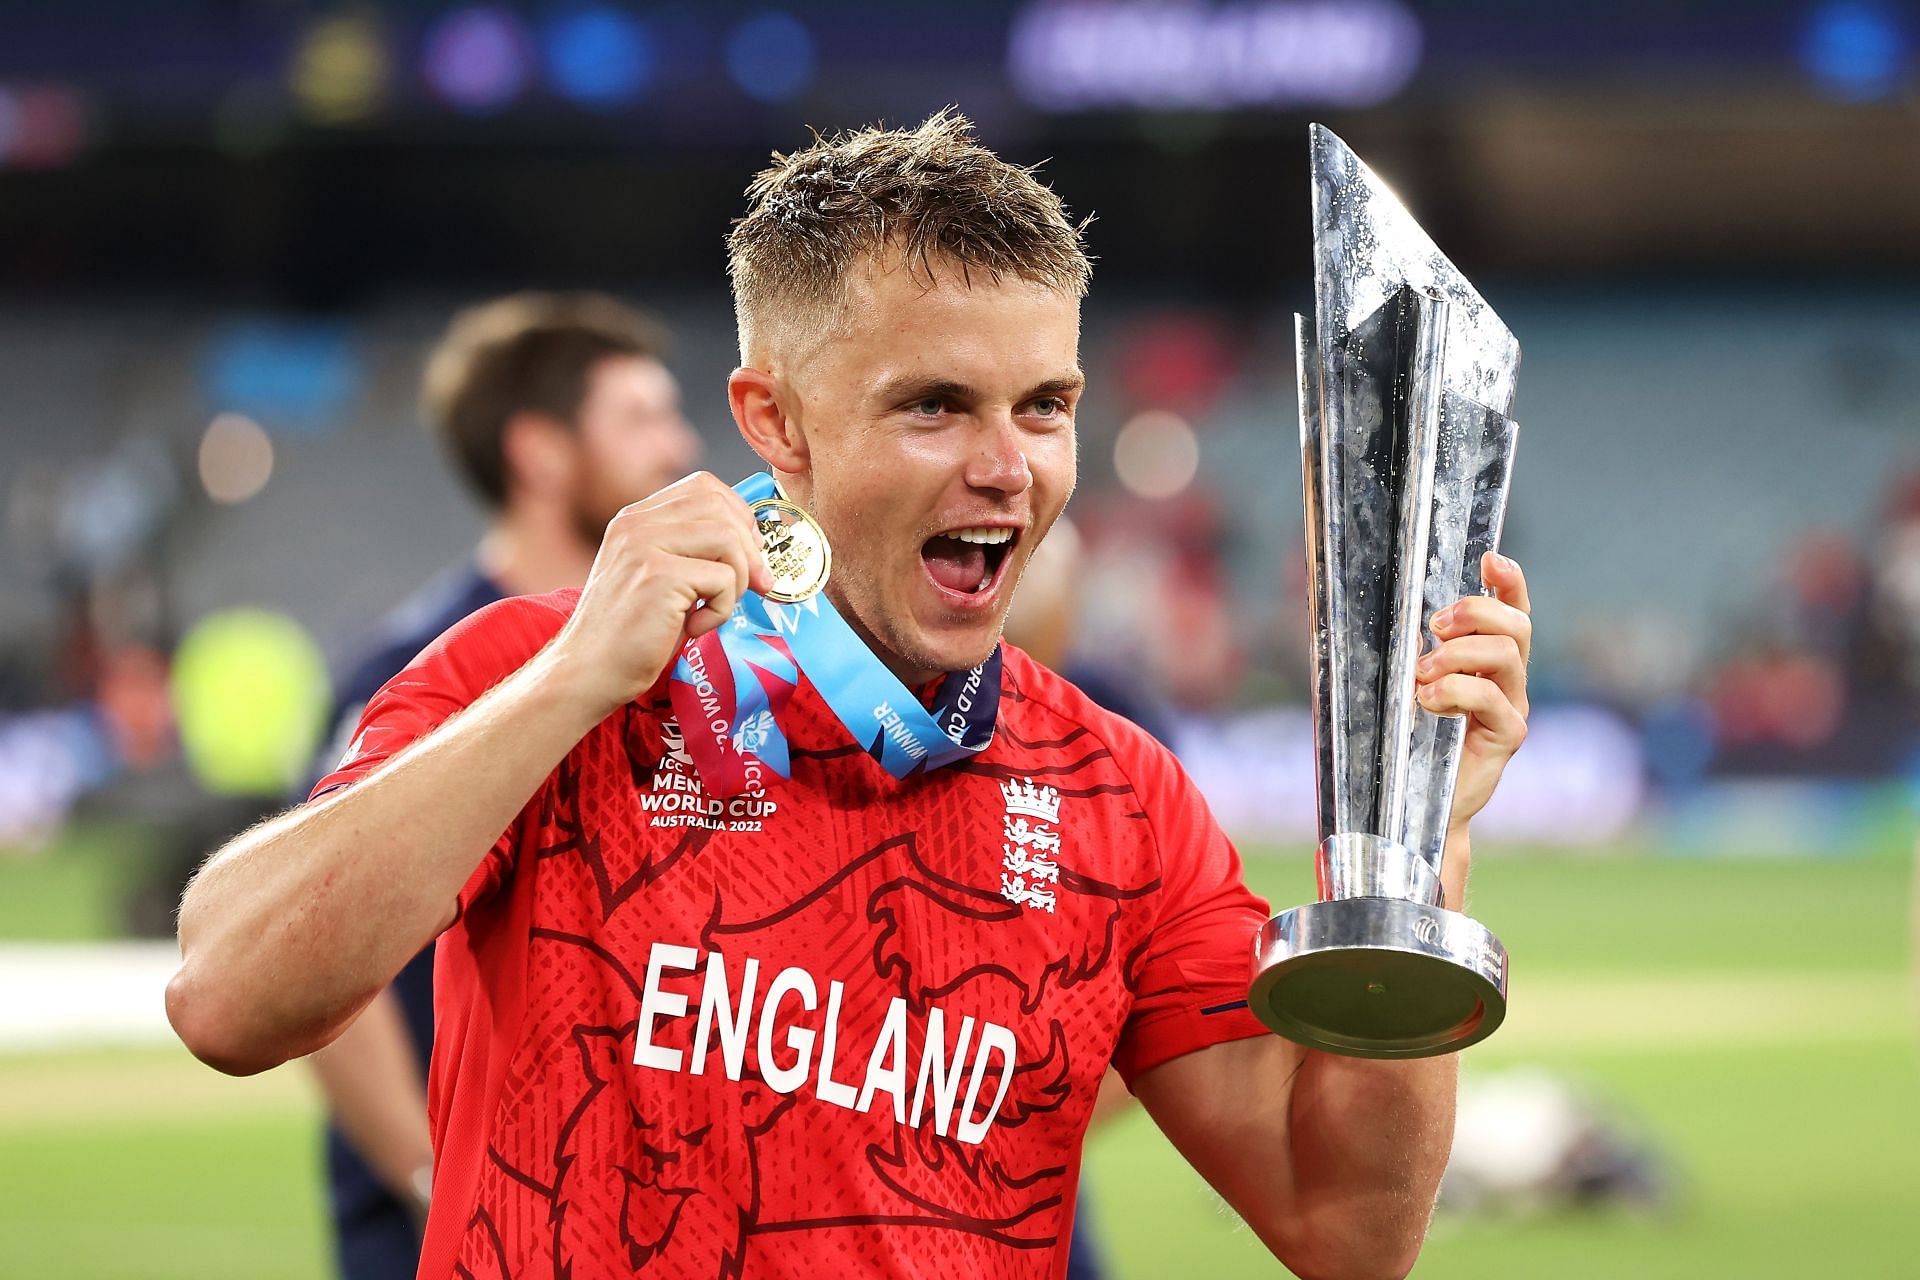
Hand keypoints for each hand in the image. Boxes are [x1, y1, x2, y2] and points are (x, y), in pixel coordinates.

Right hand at [548, 473, 771, 716]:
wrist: (588, 672)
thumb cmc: (630, 635)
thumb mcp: (659, 578)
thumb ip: (693, 552)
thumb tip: (756, 546)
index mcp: (635, 519)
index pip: (703, 487)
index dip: (738, 515)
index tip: (748, 553)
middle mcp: (636, 524)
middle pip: (720, 507)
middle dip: (750, 548)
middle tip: (754, 585)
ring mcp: (644, 546)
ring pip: (728, 538)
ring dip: (739, 580)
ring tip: (716, 609)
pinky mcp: (658, 576)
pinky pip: (724, 579)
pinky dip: (722, 610)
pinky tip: (695, 628)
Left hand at [1417, 551, 1530, 836]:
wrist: (1409, 804)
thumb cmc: (1400, 741)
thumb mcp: (1399, 684)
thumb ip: (1403, 651)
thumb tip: (1372, 607)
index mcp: (1487, 661)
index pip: (1512, 611)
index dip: (1510, 582)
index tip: (1490, 560)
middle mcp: (1508, 681)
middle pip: (1516, 626)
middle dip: (1475, 613)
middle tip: (1434, 627)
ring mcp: (1512, 708)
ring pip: (1506, 655)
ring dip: (1457, 654)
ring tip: (1422, 675)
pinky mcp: (1507, 737)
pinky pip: (1492, 697)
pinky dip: (1456, 690)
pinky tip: (1428, 702)